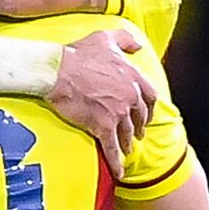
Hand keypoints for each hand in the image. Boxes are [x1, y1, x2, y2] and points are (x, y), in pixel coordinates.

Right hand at [49, 24, 154, 157]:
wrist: (58, 70)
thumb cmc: (79, 53)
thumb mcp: (106, 37)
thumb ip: (125, 40)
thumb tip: (137, 46)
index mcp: (133, 76)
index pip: (149, 96)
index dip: (148, 108)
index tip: (145, 115)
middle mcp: (130, 95)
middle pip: (139, 117)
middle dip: (138, 127)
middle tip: (135, 135)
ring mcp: (117, 112)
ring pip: (127, 133)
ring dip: (127, 143)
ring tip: (125, 150)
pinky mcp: (102, 126)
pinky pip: (112, 147)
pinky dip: (117, 161)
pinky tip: (119, 171)